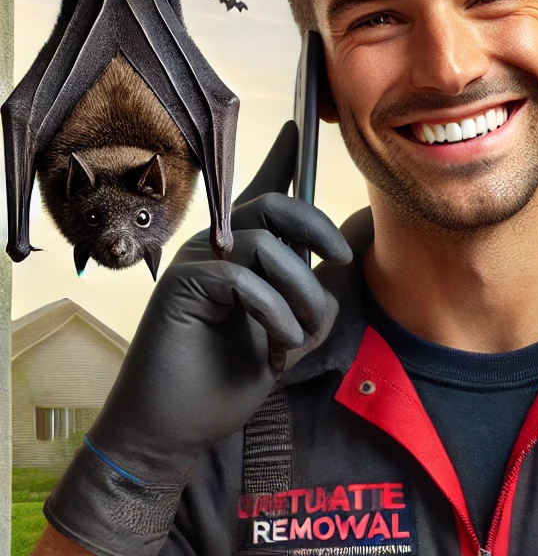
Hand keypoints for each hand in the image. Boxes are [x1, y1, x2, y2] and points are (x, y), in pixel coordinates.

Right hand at [45, 122, 350, 555]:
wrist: (175, 429)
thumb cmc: (226, 381)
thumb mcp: (284, 336)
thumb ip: (305, 298)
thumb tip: (336, 271)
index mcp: (241, 257)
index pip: (264, 198)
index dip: (281, 160)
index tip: (300, 126)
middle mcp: (217, 250)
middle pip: (274, 205)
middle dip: (319, 227)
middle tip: (345, 261)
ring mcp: (196, 264)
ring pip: (268, 246)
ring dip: (301, 295)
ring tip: (299, 341)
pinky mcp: (181, 286)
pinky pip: (244, 280)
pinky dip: (275, 316)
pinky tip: (277, 350)